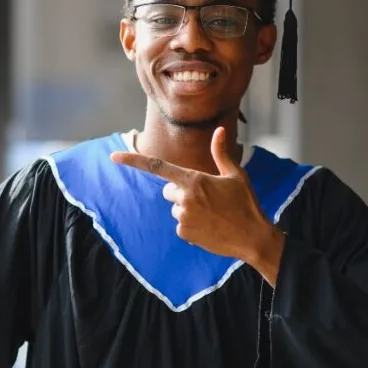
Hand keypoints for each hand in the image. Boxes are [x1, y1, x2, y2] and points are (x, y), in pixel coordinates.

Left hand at [110, 127, 283, 282]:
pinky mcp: (184, 233)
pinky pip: (180, 225)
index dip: (133, 160)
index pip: (157, 167)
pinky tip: (209, 226)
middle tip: (206, 198)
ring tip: (211, 214)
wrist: (253, 237)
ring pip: (174, 208)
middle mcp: (184, 197)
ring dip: (187, 209)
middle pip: (168, 191)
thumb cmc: (245, 203)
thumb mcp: (235, 175)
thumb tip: (219, 130)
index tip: (114, 156)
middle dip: (181, 192)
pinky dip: (191, 225)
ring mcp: (183, 217)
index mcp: (194, 179)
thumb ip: (221, 153)